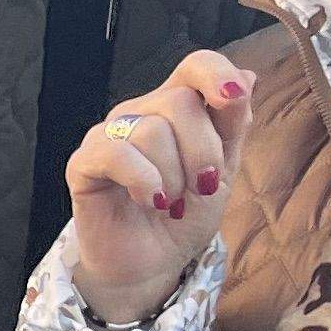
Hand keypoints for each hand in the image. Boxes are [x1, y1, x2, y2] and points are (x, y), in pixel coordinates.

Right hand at [64, 49, 252, 329]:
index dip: (217, 74)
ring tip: (172, 203)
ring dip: (174, 176)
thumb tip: (247, 77)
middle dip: (203, 150)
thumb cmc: (185, 215)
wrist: (151, 264)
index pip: (196, 65)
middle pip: (179, 101)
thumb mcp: (223, 170)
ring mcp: (108, 137)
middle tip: (202, 187)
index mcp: (177, 107)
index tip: (233, 99)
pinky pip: (115, 154)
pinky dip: (143, 181)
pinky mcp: (83, 165)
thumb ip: (233, 125)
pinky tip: (151, 201)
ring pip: (151, 130)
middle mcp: (140, 113)